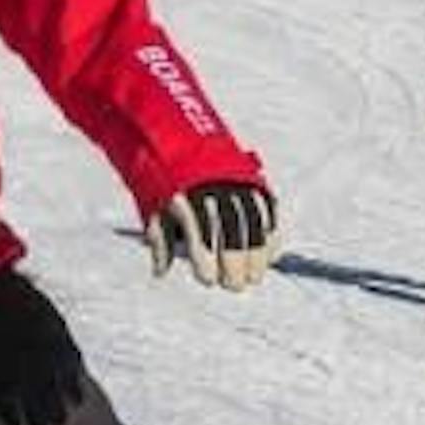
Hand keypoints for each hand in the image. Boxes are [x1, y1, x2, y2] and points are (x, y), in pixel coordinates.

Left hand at [147, 180, 278, 292]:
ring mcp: (235, 181)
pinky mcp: (252, 180)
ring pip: (253, 219)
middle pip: (231, 225)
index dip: (204, 256)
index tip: (207, 280)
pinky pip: (267, 208)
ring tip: (254, 277)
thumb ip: (159, 239)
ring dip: (257, 252)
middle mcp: (212, 184)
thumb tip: (160, 272)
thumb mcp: (154, 204)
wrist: (182, 138)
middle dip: (235, 259)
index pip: (199, 226)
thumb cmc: (165, 179)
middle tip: (234, 285)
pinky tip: (269, 257)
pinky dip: (271, 233)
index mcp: (185, 190)